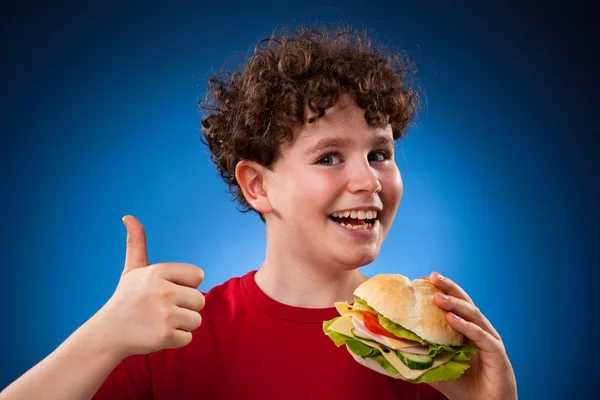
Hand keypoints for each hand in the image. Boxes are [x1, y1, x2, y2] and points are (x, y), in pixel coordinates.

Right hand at [94, 215, 205, 358]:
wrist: (107, 333)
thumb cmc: (126, 299)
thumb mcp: (132, 270)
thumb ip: (136, 243)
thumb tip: (128, 217)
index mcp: (159, 272)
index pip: (198, 276)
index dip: (186, 286)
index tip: (167, 291)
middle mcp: (163, 291)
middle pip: (200, 300)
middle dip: (185, 307)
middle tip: (161, 310)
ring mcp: (164, 314)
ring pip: (196, 320)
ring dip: (181, 325)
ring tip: (159, 322)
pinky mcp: (165, 336)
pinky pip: (188, 338)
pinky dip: (176, 340)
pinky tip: (157, 335)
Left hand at [425, 272, 516, 399]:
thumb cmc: (464, 388)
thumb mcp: (438, 368)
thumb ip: (422, 356)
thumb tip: (394, 348)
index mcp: (467, 331)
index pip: (454, 305)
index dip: (442, 291)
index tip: (423, 279)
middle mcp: (480, 331)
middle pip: (465, 302)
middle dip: (449, 288)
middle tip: (432, 276)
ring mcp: (490, 340)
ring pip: (473, 315)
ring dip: (455, 304)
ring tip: (437, 296)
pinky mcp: (497, 353)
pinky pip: (480, 336)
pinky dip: (466, 326)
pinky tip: (452, 319)